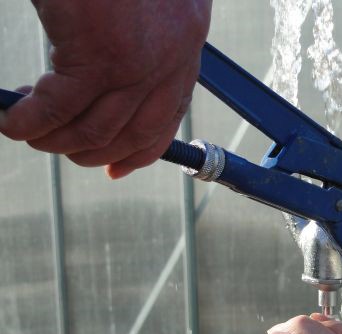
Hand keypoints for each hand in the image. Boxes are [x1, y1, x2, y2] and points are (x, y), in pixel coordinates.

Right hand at [0, 0, 211, 178]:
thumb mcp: (142, 7)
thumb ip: (141, 44)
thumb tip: (112, 83)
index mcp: (185, 45)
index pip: (168, 119)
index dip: (139, 151)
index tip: (114, 169)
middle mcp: (170, 59)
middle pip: (135, 134)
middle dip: (92, 151)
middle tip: (58, 146)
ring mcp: (138, 62)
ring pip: (97, 131)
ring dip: (56, 141)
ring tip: (28, 132)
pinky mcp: (100, 55)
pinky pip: (59, 110)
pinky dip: (30, 122)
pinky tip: (11, 120)